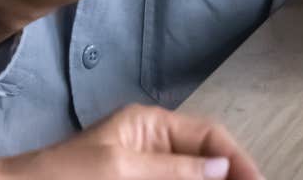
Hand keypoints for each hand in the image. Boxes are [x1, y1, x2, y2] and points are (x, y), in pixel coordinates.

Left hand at [0, 104, 263, 179]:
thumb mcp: (121, 169)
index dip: (239, 161)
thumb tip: (222, 168)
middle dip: (228, 178)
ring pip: (191, 179)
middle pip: (205, 163)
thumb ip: (174, 170)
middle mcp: (152, 147)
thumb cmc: (63, 176)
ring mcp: (142, 171)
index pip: (210, 136)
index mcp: (150, 127)